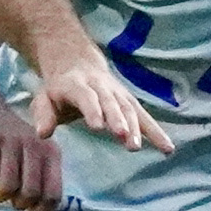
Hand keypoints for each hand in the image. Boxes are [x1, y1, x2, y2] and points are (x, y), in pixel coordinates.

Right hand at [0, 102, 64, 210]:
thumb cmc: (9, 147)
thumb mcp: (29, 171)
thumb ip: (37, 205)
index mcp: (51, 153)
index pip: (53, 195)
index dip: (41, 210)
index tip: (29, 209)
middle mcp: (35, 145)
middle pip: (29, 195)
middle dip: (17, 202)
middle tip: (9, 193)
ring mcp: (11, 142)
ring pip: (7, 187)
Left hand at [24, 51, 172, 156]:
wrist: (77, 61)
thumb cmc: (58, 88)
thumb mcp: (44, 97)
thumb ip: (43, 115)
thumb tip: (43, 133)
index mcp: (77, 85)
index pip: (86, 96)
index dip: (93, 109)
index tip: (98, 127)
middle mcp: (100, 87)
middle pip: (111, 102)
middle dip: (118, 119)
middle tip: (123, 137)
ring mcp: (117, 93)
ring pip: (128, 108)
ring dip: (134, 128)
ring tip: (136, 147)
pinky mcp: (129, 101)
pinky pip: (144, 116)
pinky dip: (156, 132)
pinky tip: (168, 148)